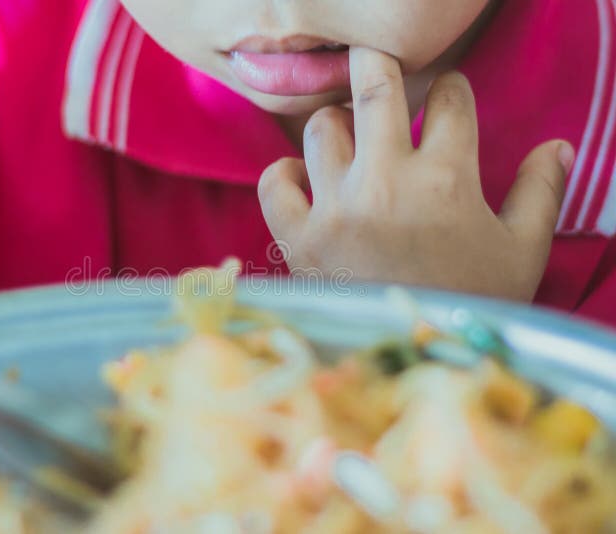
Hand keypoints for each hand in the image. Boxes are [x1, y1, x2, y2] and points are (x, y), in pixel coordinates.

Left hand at [258, 47, 573, 301]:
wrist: (416, 367)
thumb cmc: (472, 308)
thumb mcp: (522, 253)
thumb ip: (539, 193)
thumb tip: (558, 146)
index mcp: (447, 180)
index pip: (449, 101)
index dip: (449, 90)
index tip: (444, 97)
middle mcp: (387, 183)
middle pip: (374, 88)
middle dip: (378, 65)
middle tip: (379, 69)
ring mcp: (337, 209)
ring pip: (321, 127)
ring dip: (336, 123)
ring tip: (349, 139)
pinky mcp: (299, 239)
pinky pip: (273, 182)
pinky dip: (284, 173)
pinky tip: (304, 178)